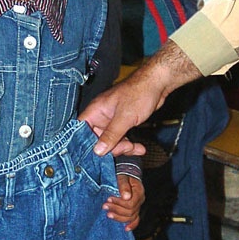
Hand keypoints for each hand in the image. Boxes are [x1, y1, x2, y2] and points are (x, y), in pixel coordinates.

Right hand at [79, 42, 199, 155]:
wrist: (157, 84)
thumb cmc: (140, 92)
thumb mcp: (125, 117)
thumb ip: (111, 135)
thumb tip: (98, 151)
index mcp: (96, 110)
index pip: (80, 129)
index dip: (84, 143)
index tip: (93, 155)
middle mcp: (101, 116)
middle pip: (97, 139)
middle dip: (111, 148)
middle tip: (124, 149)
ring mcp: (112, 121)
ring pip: (111, 141)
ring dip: (123, 148)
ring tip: (135, 148)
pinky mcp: (123, 123)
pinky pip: (122, 138)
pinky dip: (130, 145)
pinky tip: (139, 148)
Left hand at [104, 174, 143, 230]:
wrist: (128, 173)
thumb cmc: (124, 174)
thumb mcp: (123, 176)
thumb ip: (124, 186)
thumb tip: (125, 197)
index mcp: (139, 192)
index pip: (130, 204)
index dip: (118, 203)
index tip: (108, 199)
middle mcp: (140, 200)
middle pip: (130, 211)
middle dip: (116, 209)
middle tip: (104, 206)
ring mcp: (138, 205)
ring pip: (131, 217)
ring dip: (119, 217)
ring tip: (108, 214)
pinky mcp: (135, 209)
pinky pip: (136, 219)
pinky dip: (132, 225)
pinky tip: (126, 229)